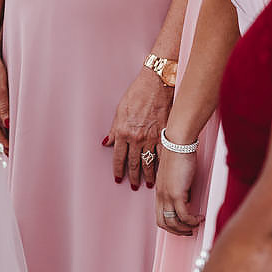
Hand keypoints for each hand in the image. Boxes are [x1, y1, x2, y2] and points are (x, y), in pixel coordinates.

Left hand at [106, 69, 172, 189]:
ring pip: (148, 162)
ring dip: (148, 175)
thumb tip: (107, 142)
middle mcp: (136, 138)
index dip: (118, 169)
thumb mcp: (119, 111)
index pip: (118, 156)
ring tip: (148, 185)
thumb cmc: (136, 95)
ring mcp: (151, 138)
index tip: (118, 178)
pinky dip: (161, 166)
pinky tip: (162, 174)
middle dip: (133, 176)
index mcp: (123, 132)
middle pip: (133, 163)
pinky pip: (162, 156)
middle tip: (133, 186)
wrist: (156, 85)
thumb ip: (114, 129)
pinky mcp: (164, 136)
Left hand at [155, 145, 204, 235]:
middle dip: (177, 231)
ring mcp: (167, 195)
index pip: (159, 215)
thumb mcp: (176, 177)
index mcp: (159, 191)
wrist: (177, 144)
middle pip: (163, 223)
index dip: (170, 225)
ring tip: (196, 225)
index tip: (182, 226)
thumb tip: (187, 201)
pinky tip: (200, 217)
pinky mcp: (176, 193)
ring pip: (173, 222)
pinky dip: (192, 220)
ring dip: (186, 228)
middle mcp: (160, 195)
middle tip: (189, 231)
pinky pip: (184, 215)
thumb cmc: (178, 155)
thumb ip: (179, 189)